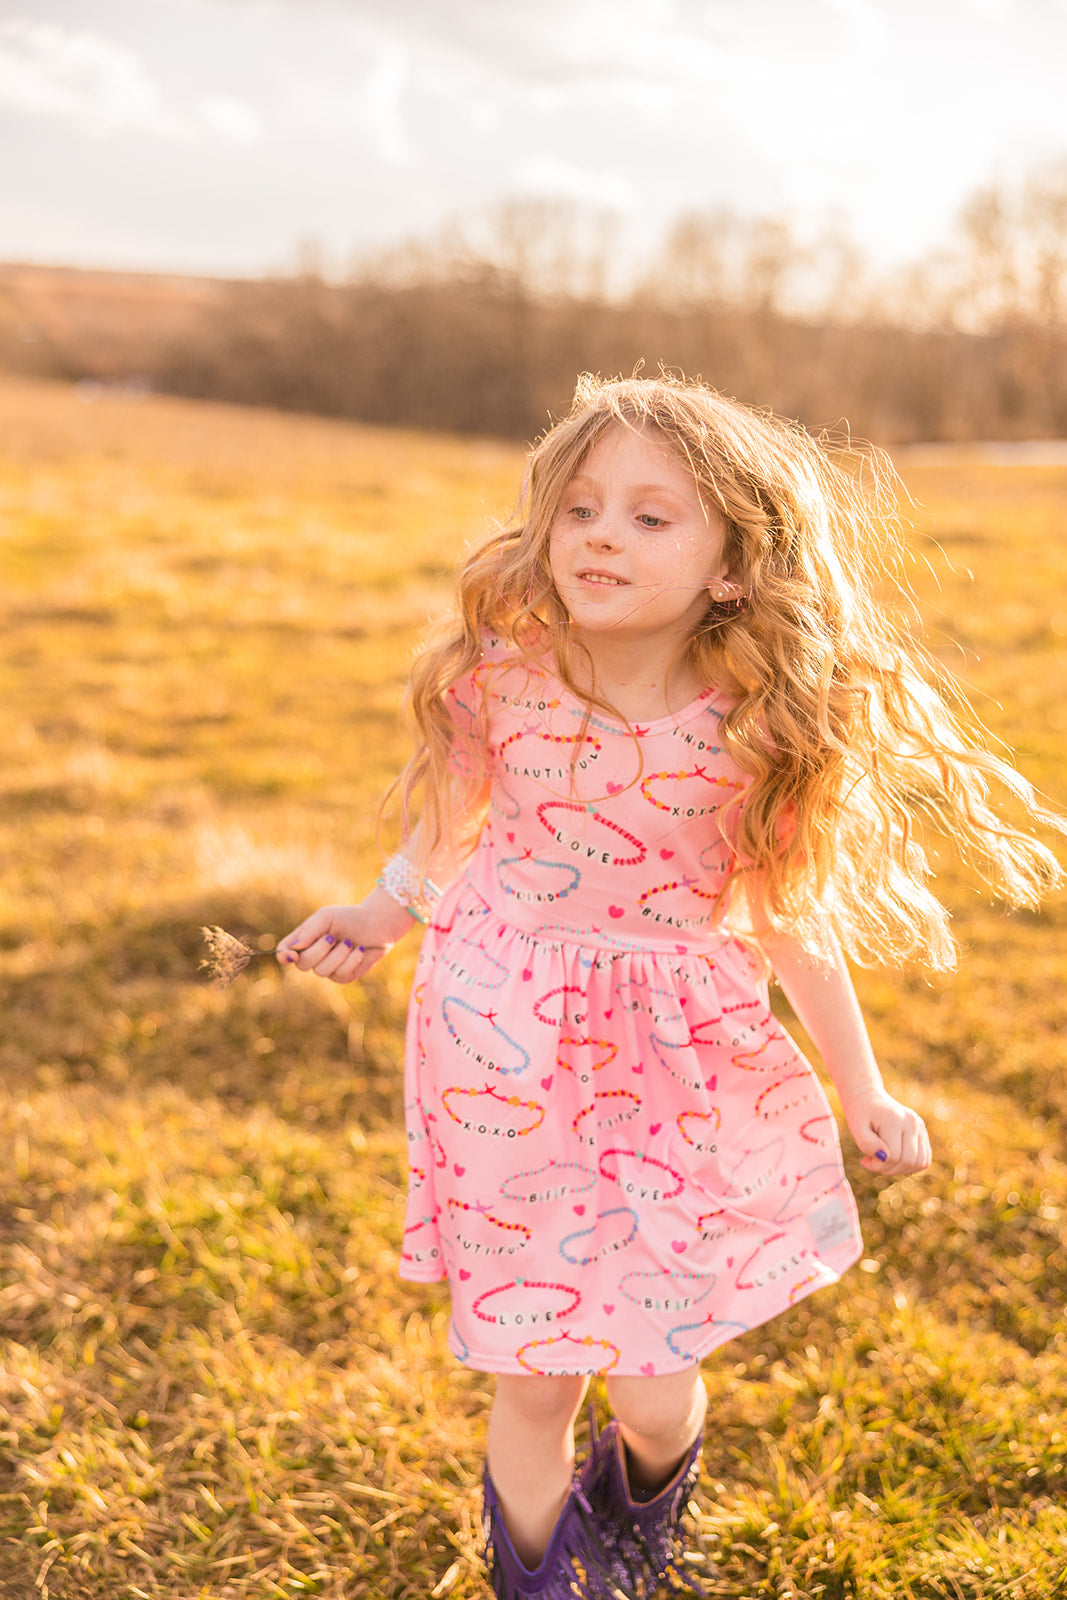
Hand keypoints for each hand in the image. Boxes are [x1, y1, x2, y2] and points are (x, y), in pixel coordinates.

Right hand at [275, 891, 413, 983]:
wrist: (378, 924)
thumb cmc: (349, 918)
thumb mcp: (326, 917)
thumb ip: (308, 932)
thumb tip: (294, 949)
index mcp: (304, 939)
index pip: (284, 952)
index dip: (284, 956)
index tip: (293, 955)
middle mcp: (313, 956)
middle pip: (302, 964)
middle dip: (319, 951)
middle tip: (332, 937)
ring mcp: (328, 968)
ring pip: (322, 971)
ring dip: (339, 954)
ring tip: (349, 942)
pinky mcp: (343, 976)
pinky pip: (341, 974)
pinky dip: (352, 960)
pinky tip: (359, 950)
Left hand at [843, 1088, 931, 1176]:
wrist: (868, 1098)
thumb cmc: (860, 1115)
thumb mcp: (856, 1128)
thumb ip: (867, 1143)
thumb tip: (885, 1156)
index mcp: (894, 1120)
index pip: (893, 1157)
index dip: (878, 1165)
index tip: (865, 1160)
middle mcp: (912, 1122)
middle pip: (909, 1161)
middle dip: (889, 1169)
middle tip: (874, 1161)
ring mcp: (920, 1126)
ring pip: (920, 1163)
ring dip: (901, 1170)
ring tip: (885, 1160)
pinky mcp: (923, 1131)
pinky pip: (925, 1159)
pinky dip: (911, 1166)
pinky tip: (895, 1159)